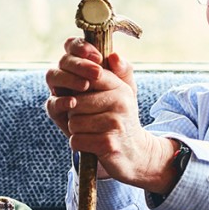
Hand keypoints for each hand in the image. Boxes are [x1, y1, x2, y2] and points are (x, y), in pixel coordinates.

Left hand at [45, 37, 175, 190]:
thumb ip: (115, 72)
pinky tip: (92, 143)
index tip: (77, 92)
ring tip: (91, 130)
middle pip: (75, 101)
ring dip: (76, 129)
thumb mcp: (120, 93)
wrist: (135, 153)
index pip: (90, 75)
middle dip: (74, 112)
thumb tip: (114, 56)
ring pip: (73, 121)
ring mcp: (115, 123)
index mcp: (120, 87)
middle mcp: (120, 102)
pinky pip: (76, 139)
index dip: (76, 82)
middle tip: (87, 118)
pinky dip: (79, 143)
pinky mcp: (108, 144)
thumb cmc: (119, 119)